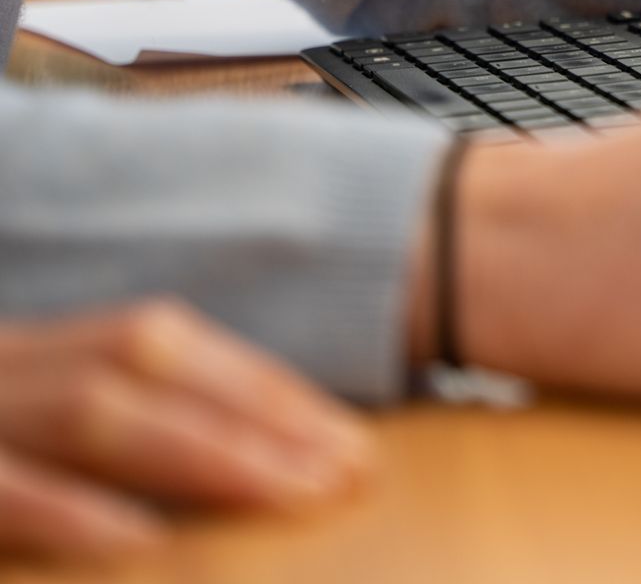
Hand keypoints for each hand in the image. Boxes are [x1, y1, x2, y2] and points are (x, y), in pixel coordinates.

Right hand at [0, 302, 373, 561]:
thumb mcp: (21, 438)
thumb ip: (111, 443)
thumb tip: (253, 474)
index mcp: (20, 356)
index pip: (159, 346)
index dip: (258, 388)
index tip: (348, 439)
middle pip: (142, 364)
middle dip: (258, 417)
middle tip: (353, 472)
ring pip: (88, 412)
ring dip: (206, 453)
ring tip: (299, 495)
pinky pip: (0, 490)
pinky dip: (70, 514)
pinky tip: (142, 545)